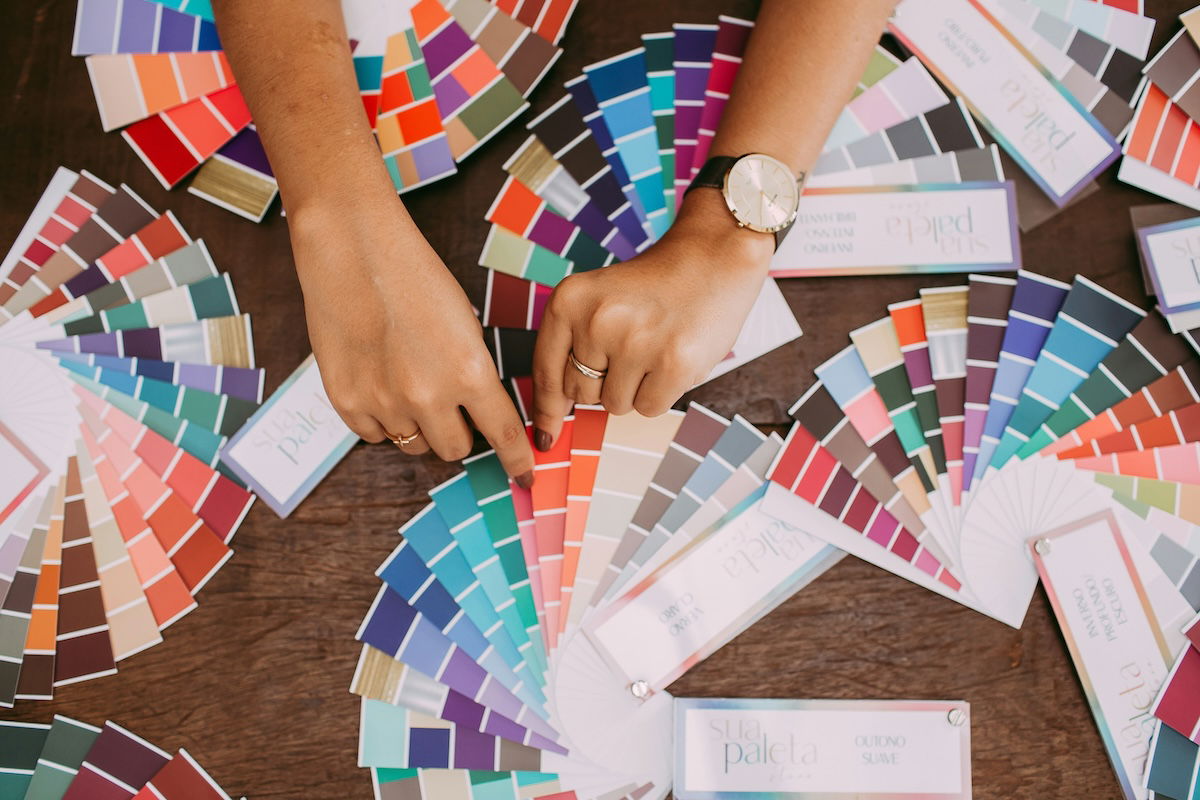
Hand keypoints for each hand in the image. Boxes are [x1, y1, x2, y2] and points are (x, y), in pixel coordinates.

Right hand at [290, 193, 534, 485]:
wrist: (353, 250)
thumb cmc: (414, 276)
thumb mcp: (465, 323)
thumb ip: (474, 372)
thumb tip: (481, 412)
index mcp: (468, 371)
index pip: (504, 434)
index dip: (518, 459)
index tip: (525, 476)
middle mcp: (428, 395)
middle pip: (455, 449)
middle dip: (459, 433)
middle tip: (450, 405)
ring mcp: (384, 402)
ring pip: (414, 445)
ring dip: (420, 426)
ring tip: (408, 383)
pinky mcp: (347, 401)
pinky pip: (375, 435)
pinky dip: (383, 419)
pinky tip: (380, 383)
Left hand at [531, 192, 775, 449]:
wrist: (714, 256)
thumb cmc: (654, 287)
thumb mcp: (597, 302)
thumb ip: (572, 350)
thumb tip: (551, 420)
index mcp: (569, 300)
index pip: (546, 372)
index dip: (546, 410)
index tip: (545, 437)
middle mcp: (597, 320)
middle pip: (581, 394)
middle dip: (603, 384)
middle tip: (631, 350)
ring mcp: (635, 343)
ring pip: (615, 405)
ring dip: (634, 388)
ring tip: (654, 348)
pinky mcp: (673, 363)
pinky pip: (648, 408)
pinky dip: (660, 393)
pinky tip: (672, 358)